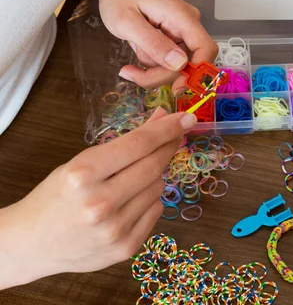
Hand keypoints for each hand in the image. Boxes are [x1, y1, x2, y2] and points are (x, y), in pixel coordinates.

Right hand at [0, 108, 195, 288]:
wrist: (32, 243)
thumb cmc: (58, 196)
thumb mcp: (83, 162)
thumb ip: (125, 143)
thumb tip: (163, 117)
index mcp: (83, 174)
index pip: (138, 144)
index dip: (167, 129)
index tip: (187, 118)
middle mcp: (100, 203)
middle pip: (154, 166)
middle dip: (168, 148)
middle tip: (175, 137)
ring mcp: (114, 229)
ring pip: (159, 188)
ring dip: (154, 177)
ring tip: (130, 180)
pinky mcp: (125, 248)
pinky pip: (156, 211)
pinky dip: (150, 200)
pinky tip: (130, 202)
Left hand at [98, 0, 217, 94]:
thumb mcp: (126, 21)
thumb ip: (153, 42)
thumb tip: (180, 64)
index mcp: (181, 16)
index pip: (206, 48)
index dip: (197, 72)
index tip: (176, 88)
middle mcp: (189, 25)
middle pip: (189, 63)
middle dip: (162, 74)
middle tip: (131, 74)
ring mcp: (184, 32)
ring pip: (178, 66)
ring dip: (153, 68)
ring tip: (132, 50)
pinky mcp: (177, 39)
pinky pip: (171, 61)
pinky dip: (153, 63)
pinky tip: (138, 49)